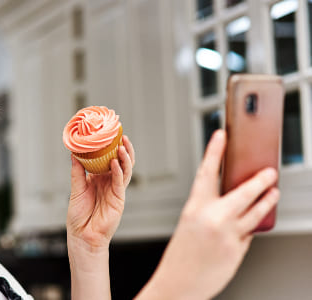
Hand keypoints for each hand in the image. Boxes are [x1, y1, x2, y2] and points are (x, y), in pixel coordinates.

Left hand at [66, 135, 134, 251]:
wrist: (82, 235)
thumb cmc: (78, 215)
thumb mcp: (76, 189)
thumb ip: (77, 171)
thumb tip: (74, 153)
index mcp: (99, 179)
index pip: (108, 159)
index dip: (111, 148)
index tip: (110, 134)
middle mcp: (109, 182)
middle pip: (121, 162)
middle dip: (123, 149)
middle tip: (122, 136)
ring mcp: (115, 190)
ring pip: (124, 170)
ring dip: (125, 158)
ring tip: (122, 146)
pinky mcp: (118, 199)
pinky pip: (120, 182)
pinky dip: (118, 171)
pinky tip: (116, 162)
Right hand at [137, 130, 278, 299]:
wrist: (178, 284)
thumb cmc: (181, 255)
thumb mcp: (190, 224)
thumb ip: (210, 211)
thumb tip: (235, 202)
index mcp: (194, 208)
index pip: (206, 173)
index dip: (214, 151)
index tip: (222, 134)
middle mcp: (212, 218)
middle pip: (243, 192)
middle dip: (260, 180)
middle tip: (270, 171)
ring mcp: (227, 234)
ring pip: (255, 212)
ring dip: (267, 200)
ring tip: (274, 192)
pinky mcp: (238, 250)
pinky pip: (250, 233)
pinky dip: (252, 227)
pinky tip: (252, 225)